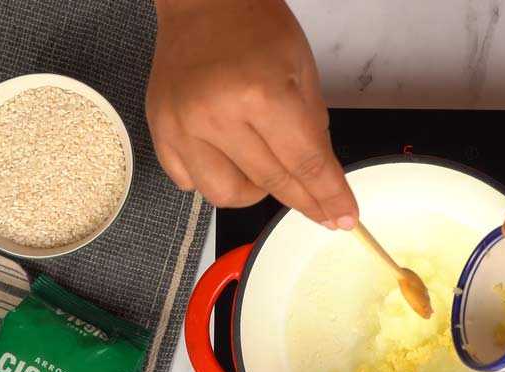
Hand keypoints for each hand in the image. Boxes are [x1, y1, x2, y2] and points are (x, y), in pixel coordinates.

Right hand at [146, 0, 357, 227]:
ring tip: (265, 166)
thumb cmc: (254, 27)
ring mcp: (182, 127)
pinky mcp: (160, 131)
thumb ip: (314, 130)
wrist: (203, 2)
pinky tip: (228, 157)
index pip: (305, 164)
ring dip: (254, 192)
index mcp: (261, 95)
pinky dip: (214, 178)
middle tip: (323, 210)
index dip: (329, 195)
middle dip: (305, 201)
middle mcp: (216, 116)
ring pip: (225, 195)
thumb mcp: (303, 70)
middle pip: (272, 184)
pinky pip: (189, 182)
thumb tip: (325, 181)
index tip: (344, 217)